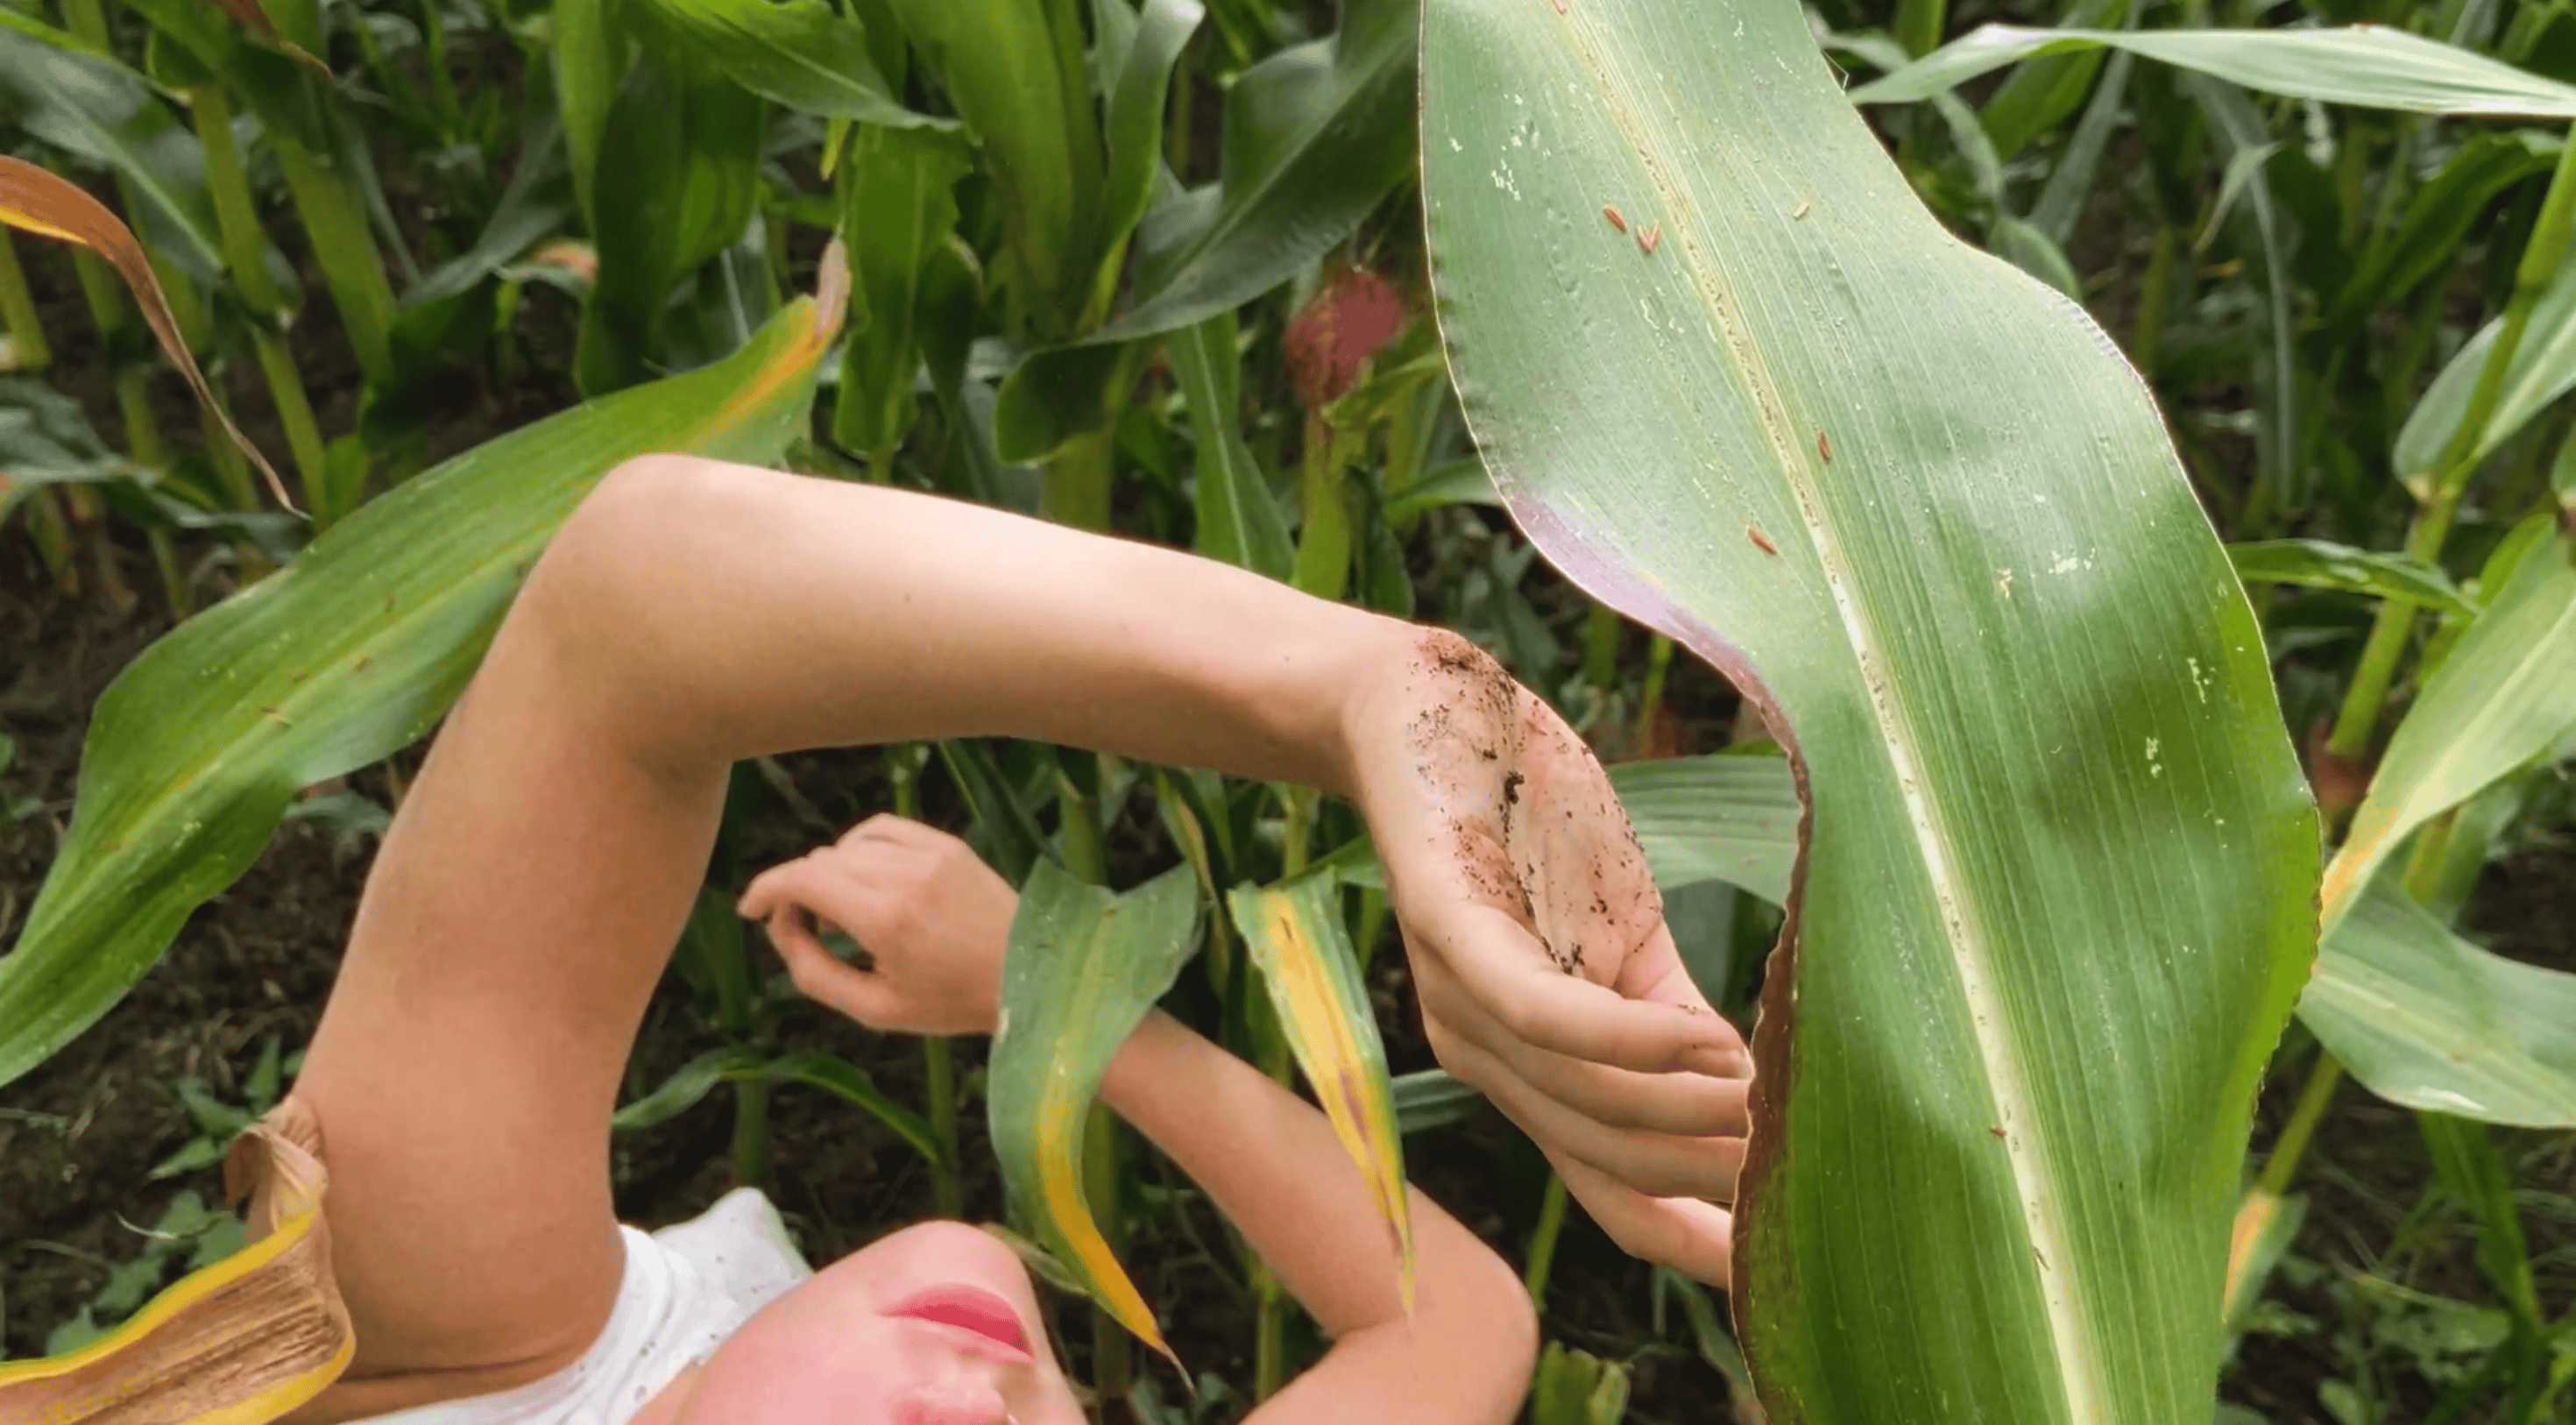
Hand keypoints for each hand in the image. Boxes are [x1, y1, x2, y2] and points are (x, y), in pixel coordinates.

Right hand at [738, 814, 1017, 1036]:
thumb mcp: (875, 1010)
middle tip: (804, 928)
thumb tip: (781, 929)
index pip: (803, 878)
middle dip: (796, 889)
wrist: (1028, 976)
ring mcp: (930, 853)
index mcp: (885, 919)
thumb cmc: (952, 1002)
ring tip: (842, 912)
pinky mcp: (947, 844)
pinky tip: (865, 878)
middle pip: (820, 860)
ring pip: (848, 844)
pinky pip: (882, 829)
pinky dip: (860, 848)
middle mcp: (906, 876)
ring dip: (830, 871)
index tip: (751, 909)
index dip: (765, 889)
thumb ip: (815, 972)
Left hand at [1341, 629, 1751, 1286]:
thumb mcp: (1623, 935)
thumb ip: (1672, 1021)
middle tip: (1805, 1181)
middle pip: (1610, 1167)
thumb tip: (1753, 1098)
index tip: (1783, 1269)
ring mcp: (1462, 1003)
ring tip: (1772, 1112)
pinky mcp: (1453, 932)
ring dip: (1687, 1118)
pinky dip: (1633, 1045)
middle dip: (1710, 1187)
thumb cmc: (1533, 819)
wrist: (1426, 706)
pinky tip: (1709, 1049)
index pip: (1614, 1192)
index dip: (1695, 1243)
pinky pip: (1547, 1017)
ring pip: (1586, 1103)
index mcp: (1528, 1071)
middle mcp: (1486, 1059)